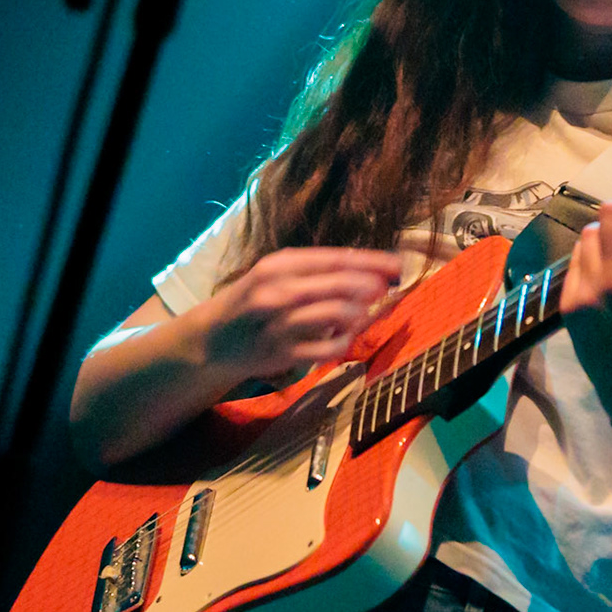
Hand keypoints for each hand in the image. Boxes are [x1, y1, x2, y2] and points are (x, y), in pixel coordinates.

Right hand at [194, 246, 401, 382]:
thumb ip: (318, 272)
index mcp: (279, 265)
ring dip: (360, 313)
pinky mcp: (282, 353)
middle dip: (370, 284)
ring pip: (336, 314)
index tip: (398, 263)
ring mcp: (279, 323)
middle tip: (387, 288)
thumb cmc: (254, 301)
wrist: (212, 338)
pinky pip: (328, 348)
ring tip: (366, 312)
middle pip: (338, 283)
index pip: (334, 258)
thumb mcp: (278, 275)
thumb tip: (370, 271)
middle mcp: (277, 291)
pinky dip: (345, 341)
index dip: (371, 261)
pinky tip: (348, 336)